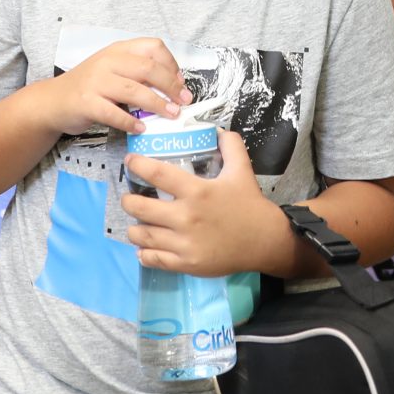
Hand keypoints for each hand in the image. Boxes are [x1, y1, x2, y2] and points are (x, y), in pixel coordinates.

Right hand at [35, 37, 190, 135]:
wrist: (53, 101)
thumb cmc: (89, 86)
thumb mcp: (114, 70)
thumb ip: (138, 73)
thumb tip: (174, 86)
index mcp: (118, 50)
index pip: (153, 47)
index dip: (171, 64)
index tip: (181, 82)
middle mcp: (107, 62)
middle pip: (148, 68)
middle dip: (171, 86)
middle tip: (183, 102)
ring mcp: (95, 82)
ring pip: (134, 91)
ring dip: (157, 105)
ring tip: (171, 115)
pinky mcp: (86, 103)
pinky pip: (114, 113)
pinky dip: (131, 123)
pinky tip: (141, 128)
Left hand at [121, 130, 286, 276]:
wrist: (264, 241)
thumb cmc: (249, 204)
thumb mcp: (242, 170)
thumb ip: (230, 145)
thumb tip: (216, 130)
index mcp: (197, 191)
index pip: (158, 174)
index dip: (139, 165)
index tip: (130, 161)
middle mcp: (186, 217)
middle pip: (141, 207)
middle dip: (129, 201)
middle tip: (129, 198)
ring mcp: (185, 243)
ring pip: (143, 235)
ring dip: (134, 228)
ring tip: (135, 222)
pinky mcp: (186, 263)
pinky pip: (154, 259)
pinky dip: (144, 252)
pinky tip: (144, 246)